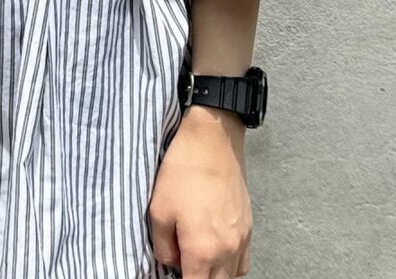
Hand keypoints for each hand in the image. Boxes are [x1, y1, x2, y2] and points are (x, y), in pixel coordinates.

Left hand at [148, 104, 252, 277]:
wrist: (213, 140)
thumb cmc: (183, 171)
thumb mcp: (158, 209)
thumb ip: (162, 246)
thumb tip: (171, 262)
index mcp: (202, 251)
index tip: (174, 273)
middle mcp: (227, 252)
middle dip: (197, 278)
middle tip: (183, 262)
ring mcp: (242, 240)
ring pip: (231, 277)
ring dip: (214, 275)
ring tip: (197, 258)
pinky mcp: (249, 227)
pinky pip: (242, 262)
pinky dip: (229, 265)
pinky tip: (214, 249)